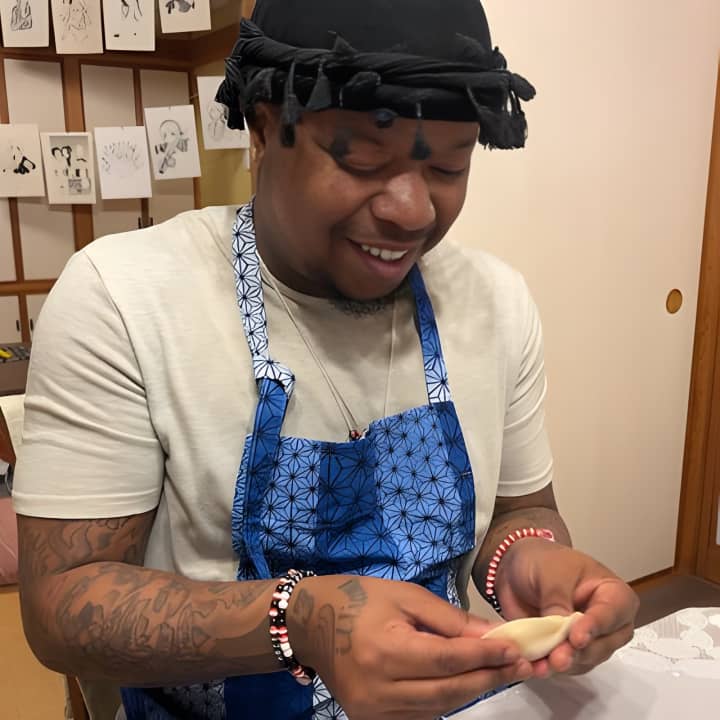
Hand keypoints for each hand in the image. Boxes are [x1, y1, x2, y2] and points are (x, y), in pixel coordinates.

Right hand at [288, 575, 533, 719]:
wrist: (310, 622)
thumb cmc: (358, 598)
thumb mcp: (404, 596)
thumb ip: (448, 619)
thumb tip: (491, 635)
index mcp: (384, 651)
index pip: (446, 661)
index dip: (483, 656)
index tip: (515, 649)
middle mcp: (379, 690)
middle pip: (447, 693)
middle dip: (487, 679)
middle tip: (519, 666)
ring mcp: (373, 712)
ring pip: (437, 709)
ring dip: (471, 691)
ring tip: (497, 672)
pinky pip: (419, 715)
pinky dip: (445, 700)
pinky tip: (463, 683)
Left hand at [488, 539, 638, 675]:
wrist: (516, 568)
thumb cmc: (542, 561)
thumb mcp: (551, 572)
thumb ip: (558, 601)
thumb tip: (563, 632)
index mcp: (613, 593)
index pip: (613, 614)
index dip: (595, 627)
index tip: (577, 638)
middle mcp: (607, 621)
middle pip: (604, 645)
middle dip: (579, 653)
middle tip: (558, 658)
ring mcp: (589, 639)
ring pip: (585, 660)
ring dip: (563, 664)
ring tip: (543, 665)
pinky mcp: (568, 651)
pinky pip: (565, 666)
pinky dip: (550, 667)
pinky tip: (536, 666)